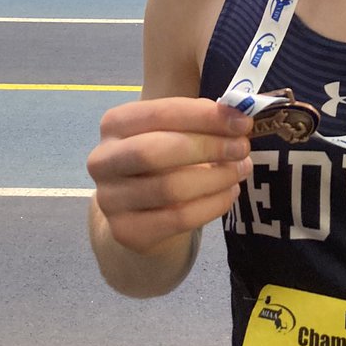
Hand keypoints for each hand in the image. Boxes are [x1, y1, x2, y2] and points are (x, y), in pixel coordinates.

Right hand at [87, 97, 252, 255]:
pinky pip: (178, 219)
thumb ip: (202, 118)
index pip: (160, 113)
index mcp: (115, 123)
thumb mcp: (177, 130)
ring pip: (170, 189)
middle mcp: (103, 160)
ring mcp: (110, 199)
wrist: (141, 209)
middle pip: (156, 151)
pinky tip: (229, 193)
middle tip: (243, 147)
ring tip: (241, 169)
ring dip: (216, 177)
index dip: (204, 116)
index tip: (242, 120)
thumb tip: (238, 114)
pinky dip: (212, 205)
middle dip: (208, 147)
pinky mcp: (126, 231)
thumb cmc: (165, 157)